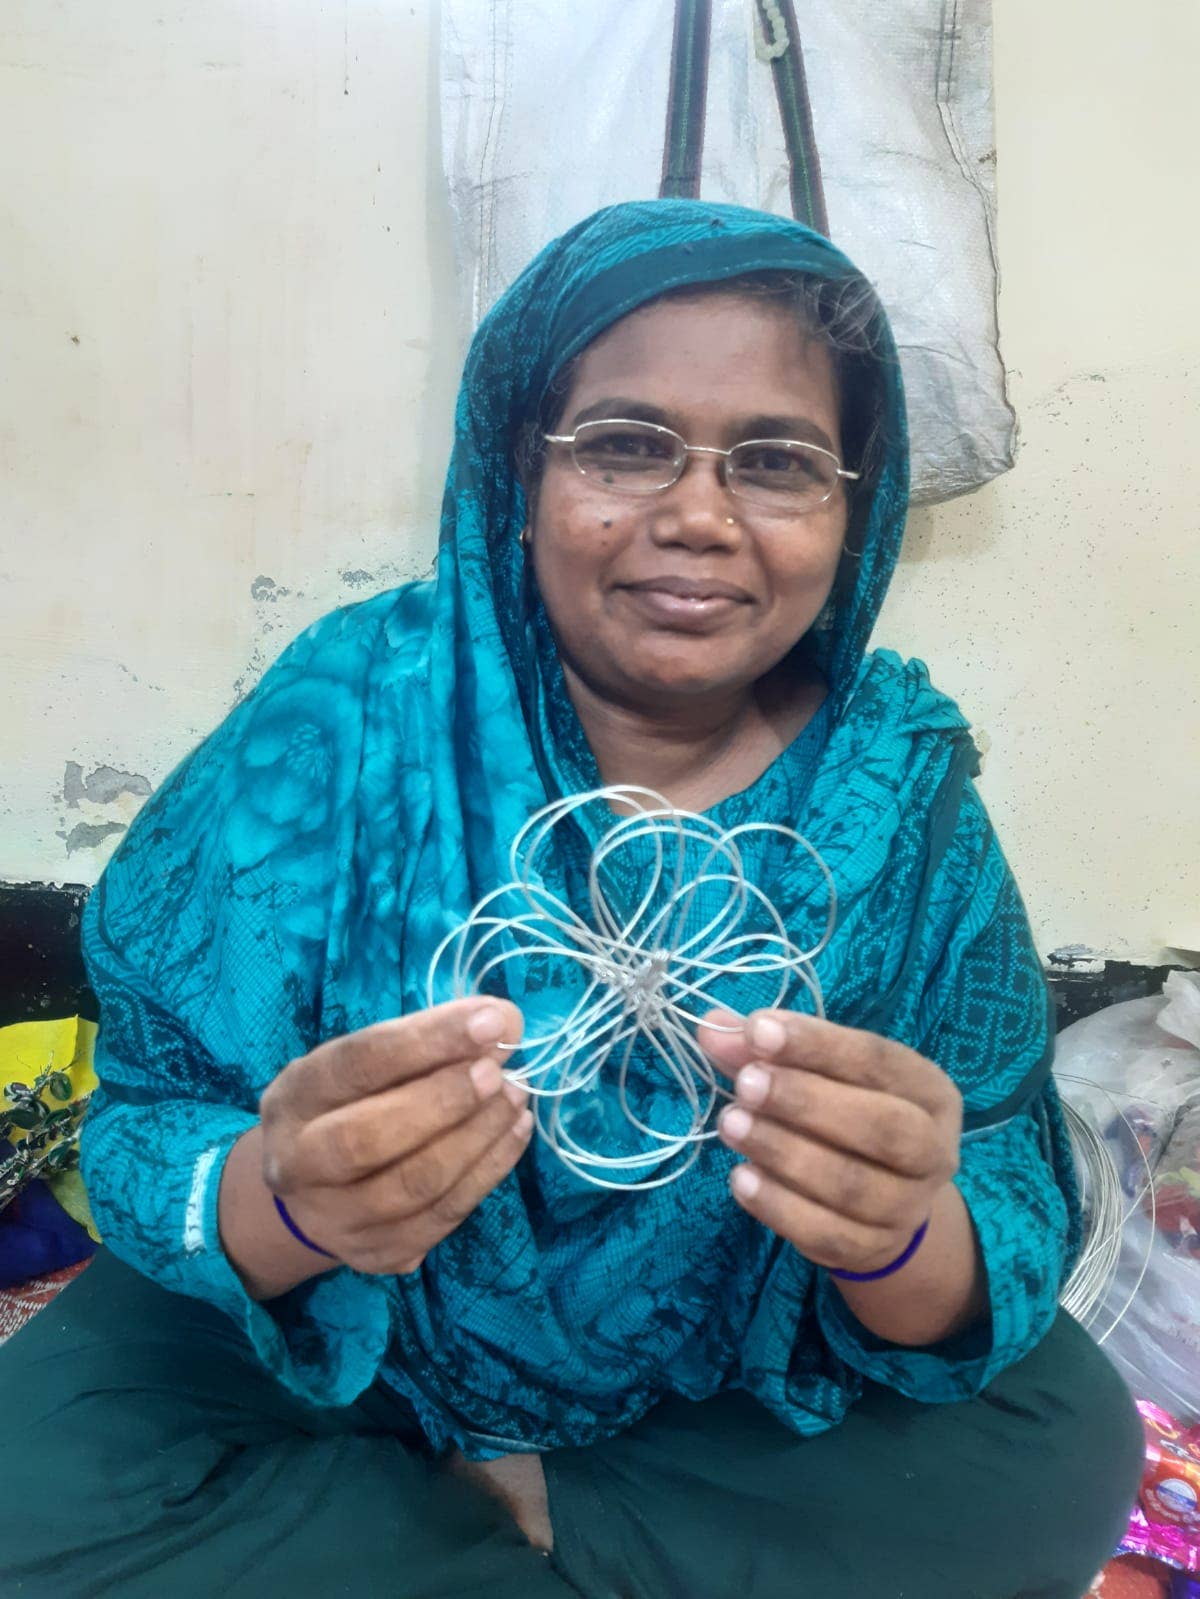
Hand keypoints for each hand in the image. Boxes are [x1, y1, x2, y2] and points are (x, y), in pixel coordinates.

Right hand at [255, 998, 530, 1276]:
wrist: (308, 1193)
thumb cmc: (347, 1105)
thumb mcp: (365, 1062)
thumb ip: (427, 1039)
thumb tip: (502, 1023)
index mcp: (292, 1098)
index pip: (357, 1065)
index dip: (427, 1041)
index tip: (489, 1023)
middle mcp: (298, 1164)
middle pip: (368, 1139)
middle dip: (445, 1101)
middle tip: (498, 1073)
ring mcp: (334, 1219)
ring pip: (412, 1185)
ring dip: (477, 1138)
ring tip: (515, 1099)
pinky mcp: (376, 1253)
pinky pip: (441, 1216)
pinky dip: (487, 1172)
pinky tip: (514, 1133)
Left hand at [700, 1008, 961, 1276]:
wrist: (882, 1201)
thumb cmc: (846, 1113)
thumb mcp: (818, 1073)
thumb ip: (767, 1050)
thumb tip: (714, 1028)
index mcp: (929, 1090)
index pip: (878, 1060)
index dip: (818, 1044)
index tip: (758, 1030)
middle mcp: (934, 1149)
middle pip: (883, 1127)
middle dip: (808, 1102)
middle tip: (745, 1084)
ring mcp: (909, 1207)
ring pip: (853, 1185)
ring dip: (785, 1153)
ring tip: (731, 1125)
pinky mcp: (875, 1250)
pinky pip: (830, 1234)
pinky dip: (781, 1208)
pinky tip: (741, 1180)